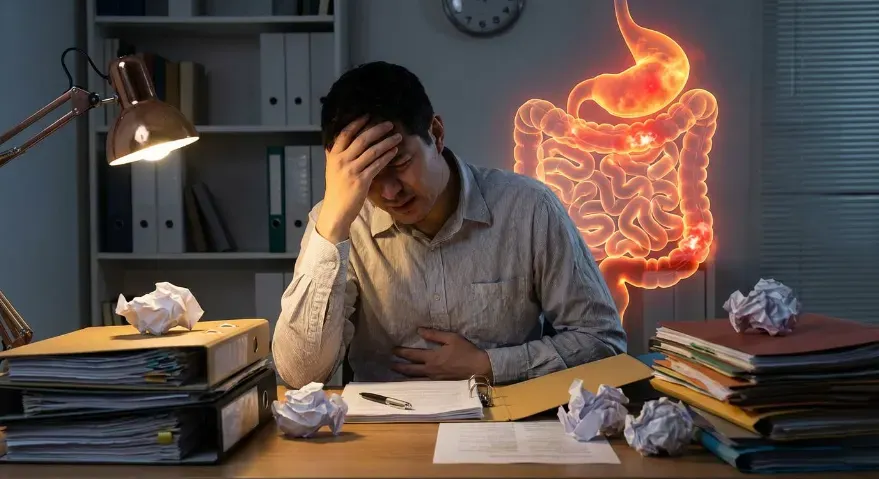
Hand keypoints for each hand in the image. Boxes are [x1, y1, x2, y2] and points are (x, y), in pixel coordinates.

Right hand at [316, 116, 405, 242]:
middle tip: (389, 124)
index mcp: (333, 155)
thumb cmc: (336, 189)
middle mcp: (341, 160)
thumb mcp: (332, 168)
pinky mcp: (361, 181)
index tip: (369, 116)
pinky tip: (394, 152)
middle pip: (362, 139)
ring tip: (397, 137)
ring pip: (372, 151)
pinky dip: (386, 157)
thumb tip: (340, 140)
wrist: (336, 210)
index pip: (345, 134)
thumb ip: (336, 154)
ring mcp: (351, 170)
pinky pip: (377, 165)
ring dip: (387, 142)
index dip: (358, 123)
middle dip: (377, 130)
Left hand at [392, 328, 493, 380]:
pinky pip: (424, 384)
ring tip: (396, 374)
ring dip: (404, 376)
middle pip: (410, 369)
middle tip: (389, 364)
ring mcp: (435, 379)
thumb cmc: (466, 352)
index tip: (393, 350)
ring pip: (415, 379)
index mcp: (432, 357)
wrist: (479, 369)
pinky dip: (415, 383)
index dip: (401, 352)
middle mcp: (430, 370)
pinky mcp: (440, 385)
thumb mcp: (452, 338)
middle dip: (398, 366)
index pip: (412, 355)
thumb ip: (434, 335)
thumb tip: (419, 330)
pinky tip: (412, 383)